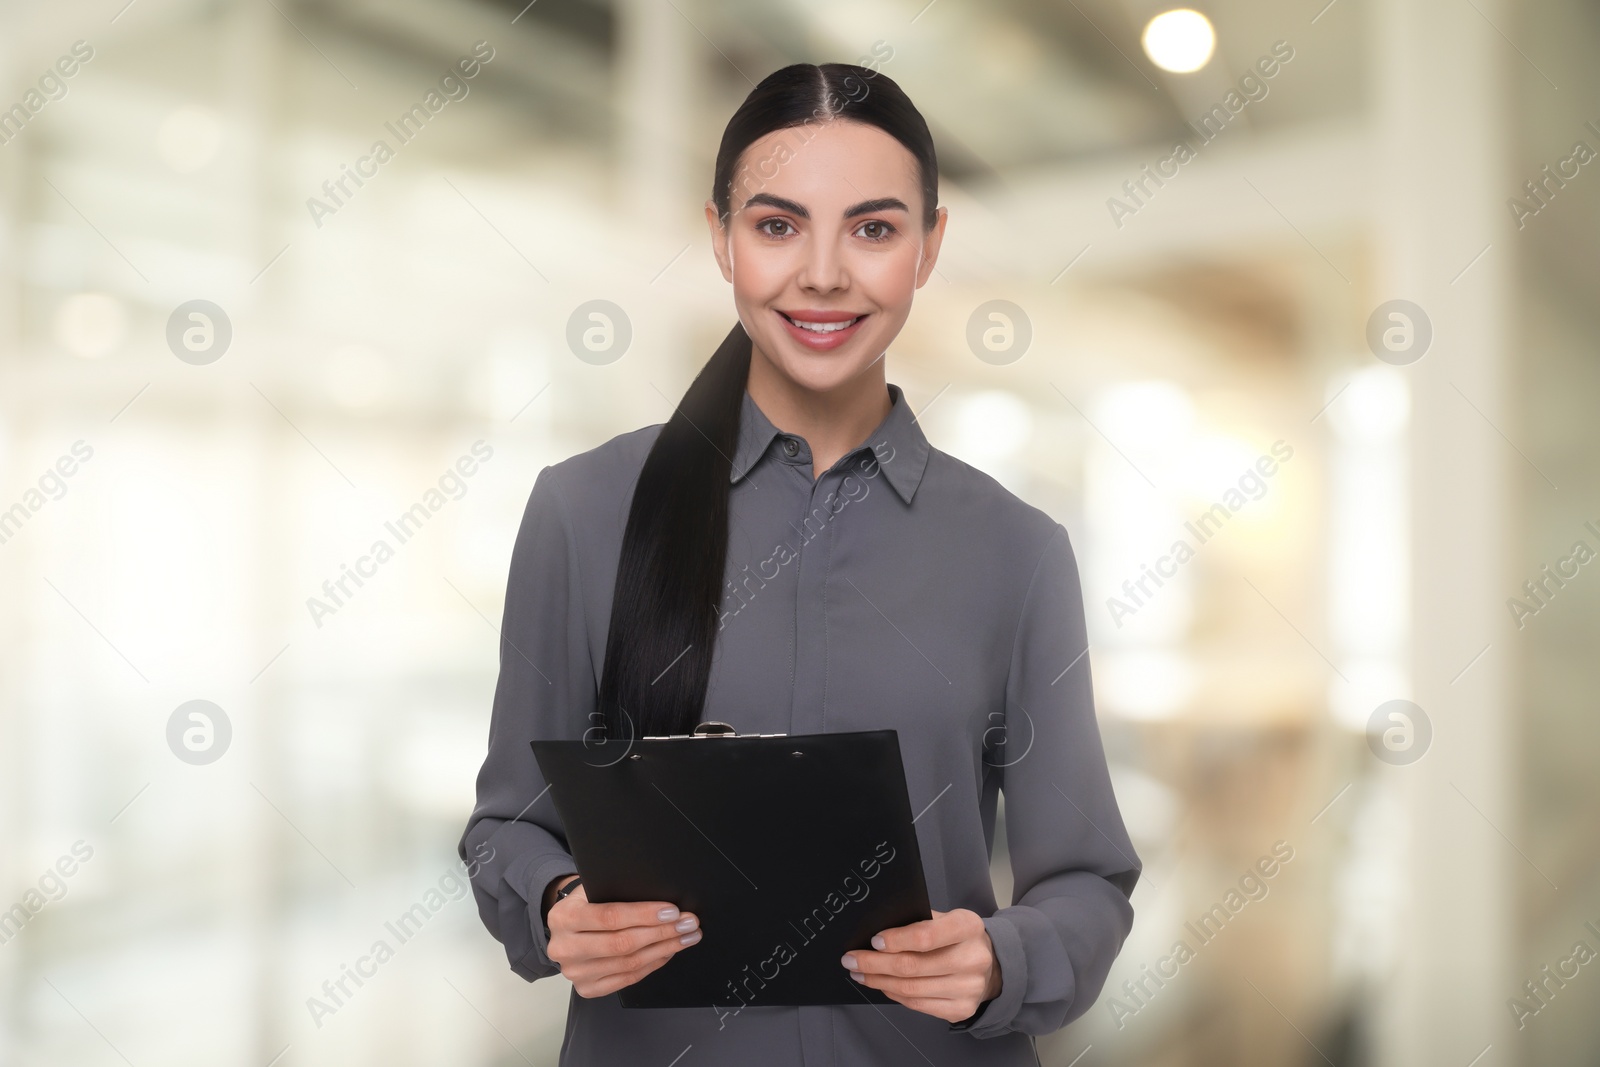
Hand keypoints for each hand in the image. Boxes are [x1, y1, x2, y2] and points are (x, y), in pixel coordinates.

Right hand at [544, 876, 702, 998]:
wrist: (565, 930)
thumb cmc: (586, 905)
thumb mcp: (591, 889)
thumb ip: (616, 892)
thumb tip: (659, 896)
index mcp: (564, 918)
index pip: (610, 917)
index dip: (644, 915)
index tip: (673, 911)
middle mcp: (566, 948)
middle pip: (622, 944)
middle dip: (662, 932)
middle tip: (688, 924)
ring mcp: (576, 972)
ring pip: (629, 964)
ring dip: (664, 949)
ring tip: (686, 937)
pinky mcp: (587, 988)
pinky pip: (628, 979)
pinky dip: (652, 964)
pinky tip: (668, 952)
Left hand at [839, 908, 1000, 1022]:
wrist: (991, 964)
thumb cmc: (958, 938)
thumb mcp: (946, 918)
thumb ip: (918, 921)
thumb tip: (879, 933)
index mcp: (968, 927)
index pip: (926, 936)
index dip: (896, 940)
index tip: (873, 941)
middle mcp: (973, 959)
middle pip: (913, 966)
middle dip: (875, 964)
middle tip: (852, 960)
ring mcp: (969, 988)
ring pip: (911, 989)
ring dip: (879, 981)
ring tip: (861, 974)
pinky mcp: (961, 1009)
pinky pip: (918, 1005)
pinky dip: (894, 995)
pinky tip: (883, 986)